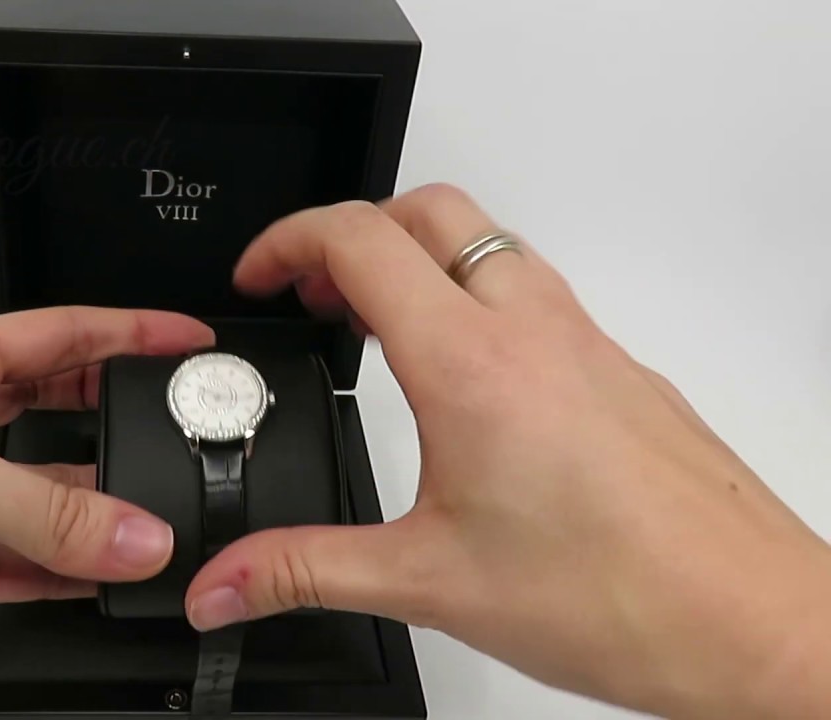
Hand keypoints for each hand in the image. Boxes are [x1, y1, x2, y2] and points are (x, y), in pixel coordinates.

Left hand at [0, 307, 212, 719]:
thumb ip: (45, 511)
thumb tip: (135, 536)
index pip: (62, 337)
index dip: (130, 335)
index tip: (193, 342)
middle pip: (66, 419)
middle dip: (125, 426)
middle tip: (190, 439)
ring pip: (52, 506)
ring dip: (104, 520)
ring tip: (162, 530)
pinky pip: (30, 568)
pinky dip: (72, 575)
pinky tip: (112, 576)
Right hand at [184, 185, 830, 718]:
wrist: (746, 623)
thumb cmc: (622, 595)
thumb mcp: (428, 582)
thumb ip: (305, 573)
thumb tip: (226, 584)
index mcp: (470, 365)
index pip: (359, 240)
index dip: (287, 240)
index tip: (260, 276)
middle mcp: (532, 331)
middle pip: (426, 210)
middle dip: (351, 232)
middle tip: (312, 290)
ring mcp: (585, 341)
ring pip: (489, 242)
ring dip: (420, 258)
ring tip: (380, 325)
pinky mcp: (619, 368)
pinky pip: (537, 291)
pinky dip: (477, 298)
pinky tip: (467, 380)